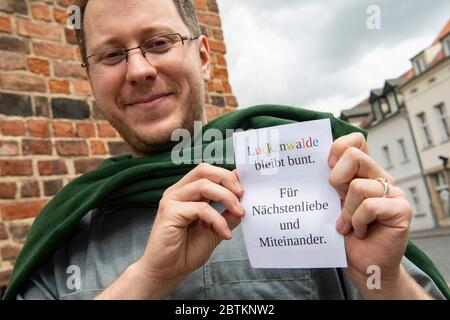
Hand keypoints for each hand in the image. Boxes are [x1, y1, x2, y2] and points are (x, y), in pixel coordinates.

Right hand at [136, 163, 244, 290]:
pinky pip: (200, 208)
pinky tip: (225, 233)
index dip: (228, 175)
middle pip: (204, 170)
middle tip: (242, 194)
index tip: (246, 186)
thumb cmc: (186, 251)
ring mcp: (172, 200)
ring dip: (226, 198)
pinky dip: (217, 219)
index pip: (208, 172)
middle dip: (227, 179)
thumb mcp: (215, 229)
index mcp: (187, 192)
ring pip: (203, 186)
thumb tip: (244, 199)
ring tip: (239, 213)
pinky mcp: (170, 212)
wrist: (167, 272)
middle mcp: (178, 192)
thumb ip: (226, 213)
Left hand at [328, 133, 416, 296]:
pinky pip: (370, 206)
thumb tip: (312, 163)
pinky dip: (359, 222)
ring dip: (346, 211)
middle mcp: (379, 177)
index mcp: (363, 172)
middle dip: (336, 180)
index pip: (356, 140)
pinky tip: (361, 232)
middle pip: (354, 155)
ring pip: (358, 186)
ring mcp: (393, 192)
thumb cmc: (344, 234)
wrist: (362, 264)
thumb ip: (330, 182)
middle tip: (336, 201)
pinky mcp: (401, 209)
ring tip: (348, 225)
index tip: (328, 165)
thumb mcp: (332, 203)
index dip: (339, 147)